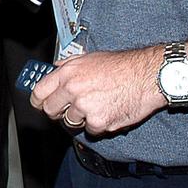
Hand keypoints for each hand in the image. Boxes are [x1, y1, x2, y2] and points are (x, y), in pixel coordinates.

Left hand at [29, 47, 166, 135]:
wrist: (147, 76)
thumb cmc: (123, 66)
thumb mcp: (90, 58)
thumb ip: (68, 65)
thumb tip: (54, 69)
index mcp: (67, 72)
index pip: (39, 92)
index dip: (39, 100)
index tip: (41, 104)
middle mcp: (73, 89)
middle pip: (51, 111)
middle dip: (59, 111)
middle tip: (72, 108)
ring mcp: (85, 107)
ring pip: (72, 122)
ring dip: (83, 118)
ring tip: (99, 104)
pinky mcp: (99, 122)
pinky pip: (91, 130)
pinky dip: (99, 125)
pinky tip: (110, 110)